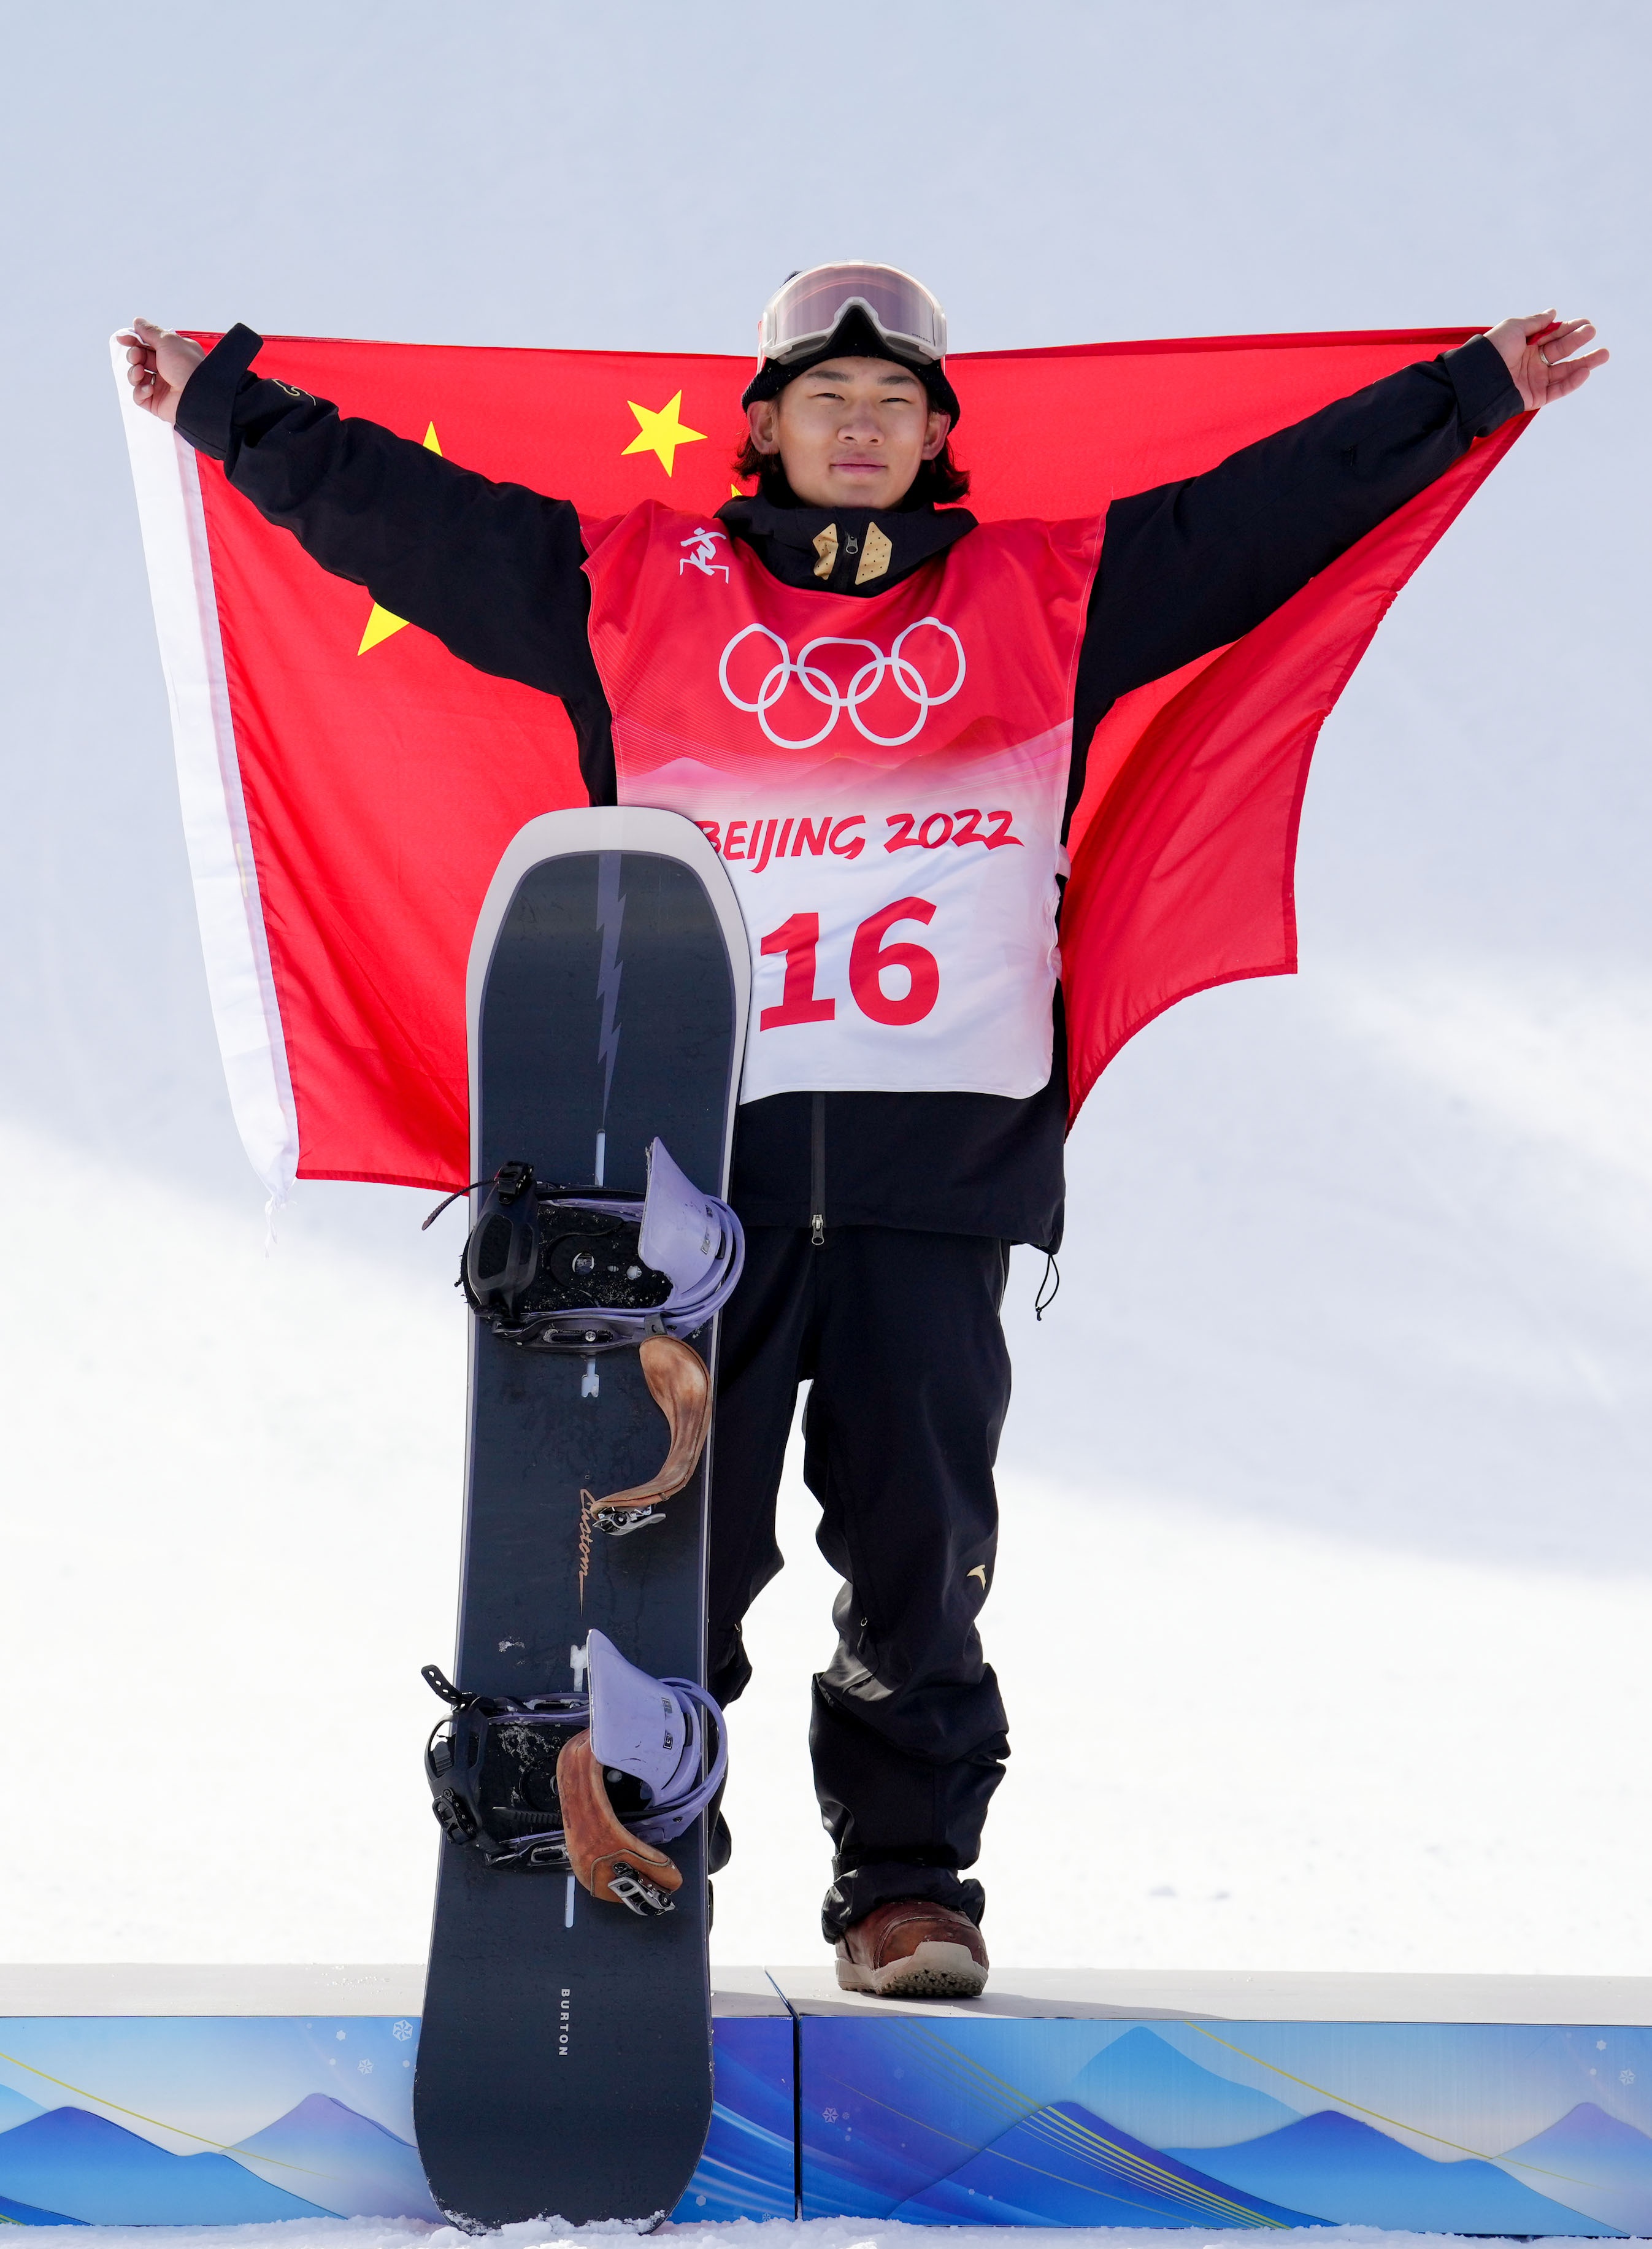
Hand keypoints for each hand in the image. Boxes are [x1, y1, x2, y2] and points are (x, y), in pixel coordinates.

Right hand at [117, 317, 204, 424]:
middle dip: (134, 356)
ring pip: (136, 378)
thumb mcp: (168, 342)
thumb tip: (137, 321)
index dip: (133, 341)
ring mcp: (162, 387)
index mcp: (172, 354)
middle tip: (136, 357)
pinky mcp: (157, 403)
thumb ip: (150, 332)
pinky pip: (139, 396)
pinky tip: (149, 389)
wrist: (198, 395)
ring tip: (140, 373)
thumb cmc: (187, 366)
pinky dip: (140, 391)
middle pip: (140, 360)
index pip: (147, 345)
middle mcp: (167, 370)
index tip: (122, 338)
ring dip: (133, 373)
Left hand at [1484, 310, 1607, 411]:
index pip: (1552, 336)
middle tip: (1593, 332)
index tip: (1586, 323)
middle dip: (1578, 342)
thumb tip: (1554, 312)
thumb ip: (1535, 322)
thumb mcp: (1513, 328)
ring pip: (1564, 372)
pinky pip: (1556, 390)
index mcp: (1525, 346)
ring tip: (1603, 354)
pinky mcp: (1533, 398)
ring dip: (1584, 363)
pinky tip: (1584, 372)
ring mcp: (1533, 380)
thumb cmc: (1492, 350)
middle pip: (1560, 352)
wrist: (1478, 378)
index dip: (1569, 329)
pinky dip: (1571, 382)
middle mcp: (1531, 363)